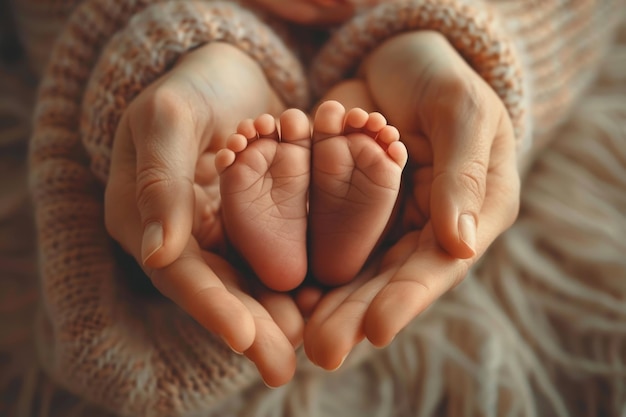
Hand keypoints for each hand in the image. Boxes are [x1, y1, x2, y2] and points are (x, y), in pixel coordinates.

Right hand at [104, 42, 299, 385]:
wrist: (226, 70)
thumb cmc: (187, 86)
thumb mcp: (166, 119)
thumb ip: (160, 182)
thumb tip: (155, 253)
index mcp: (146, 219)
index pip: (179, 273)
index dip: (210, 307)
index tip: (244, 338)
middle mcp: (184, 236)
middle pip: (217, 290)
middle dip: (251, 328)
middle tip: (282, 367)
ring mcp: (221, 231)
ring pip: (249, 282)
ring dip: (277, 313)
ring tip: (308, 342)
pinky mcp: (256, 221)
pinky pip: (275, 255)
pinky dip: (296, 279)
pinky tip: (323, 300)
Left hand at [302, 31, 519, 368]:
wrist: (398, 61)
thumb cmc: (444, 80)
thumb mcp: (463, 114)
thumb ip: (462, 176)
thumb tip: (461, 245)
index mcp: (469, 214)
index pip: (438, 264)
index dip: (408, 299)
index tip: (376, 330)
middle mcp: (425, 227)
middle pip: (391, 278)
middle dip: (356, 314)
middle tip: (323, 350)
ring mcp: (385, 220)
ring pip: (357, 268)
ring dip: (328, 303)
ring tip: (297, 334)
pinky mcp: (347, 206)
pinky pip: (328, 238)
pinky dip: (308, 263)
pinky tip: (283, 291)